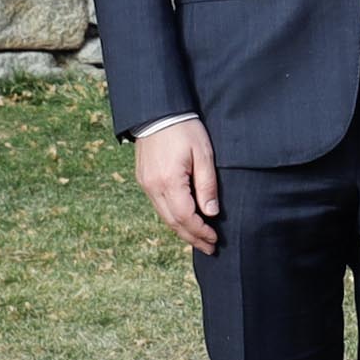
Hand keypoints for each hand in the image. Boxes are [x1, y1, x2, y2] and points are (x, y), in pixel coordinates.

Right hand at [135, 115, 223, 255]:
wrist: (157, 111)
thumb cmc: (184, 128)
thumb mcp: (203, 154)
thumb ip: (207, 184)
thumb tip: (211, 213)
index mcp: (169, 182)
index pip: (186, 217)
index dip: (201, 232)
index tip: (215, 239)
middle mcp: (153, 187)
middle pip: (173, 222)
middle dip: (192, 238)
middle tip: (209, 248)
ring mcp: (146, 184)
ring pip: (164, 216)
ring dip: (182, 230)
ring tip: (199, 239)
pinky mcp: (144, 179)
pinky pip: (158, 206)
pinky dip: (173, 217)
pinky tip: (184, 221)